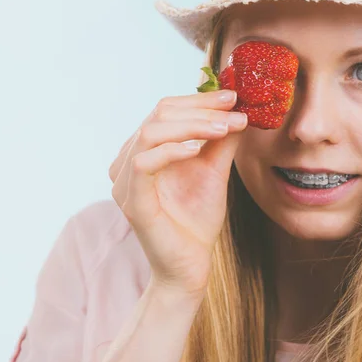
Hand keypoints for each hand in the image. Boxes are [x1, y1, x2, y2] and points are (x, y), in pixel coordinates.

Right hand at [109, 90, 247, 296]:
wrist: (190, 265)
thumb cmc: (197, 220)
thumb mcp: (213, 171)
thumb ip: (220, 141)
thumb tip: (237, 109)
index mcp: (144, 150)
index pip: (165, 111)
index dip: (199, 99)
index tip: (233, 96)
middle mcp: (128, 160)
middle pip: (158, 115)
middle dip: (199, 108)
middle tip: (233, 109)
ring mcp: (125, 181)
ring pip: (150, 133)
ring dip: (191, 125)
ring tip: (223, 128)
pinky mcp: (131, 201)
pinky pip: (143, 163)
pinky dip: (171, 151)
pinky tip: (198, 150)